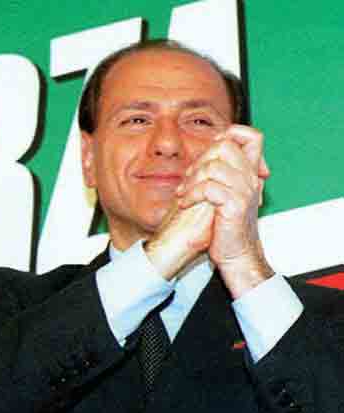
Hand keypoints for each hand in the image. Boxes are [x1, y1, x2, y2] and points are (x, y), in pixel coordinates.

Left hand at [175, 125, 272, 297]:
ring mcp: (244, 191)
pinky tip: (185, 204)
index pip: (252, 137)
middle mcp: (250, 179)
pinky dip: (191, 194)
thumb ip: (219, 176)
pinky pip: (209, 188)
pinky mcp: (235, 205)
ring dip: (192, 179)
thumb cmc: (226, 228)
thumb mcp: (224, 196)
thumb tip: (203, 158)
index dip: (230, 134)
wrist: (237, 255)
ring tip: (184, 194)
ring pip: (214, 166)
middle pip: (225, 146)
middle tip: (188, 180)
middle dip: (200, 160)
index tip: (209, 154)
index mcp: (250, 174)